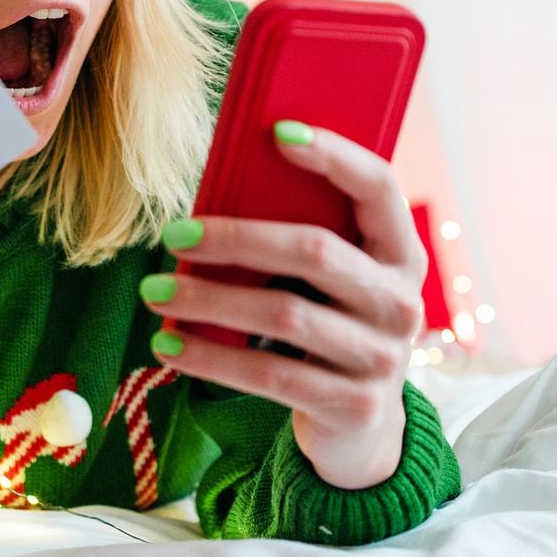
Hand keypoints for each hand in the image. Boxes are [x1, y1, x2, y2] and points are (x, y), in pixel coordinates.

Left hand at [139, 120, 426, 488]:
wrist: (360, 425)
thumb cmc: (328, 326)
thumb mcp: (332, 281)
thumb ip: (299, 239)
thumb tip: (217, 190)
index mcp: (401, 253)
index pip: (379, 187)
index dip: (334, 155)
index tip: (276, 131)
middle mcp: (402, 301)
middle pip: (314, 250)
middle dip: (235, 237)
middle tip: (173, 233)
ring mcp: (382, 356)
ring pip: (283, 312)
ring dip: (208, 299)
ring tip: (154, 291)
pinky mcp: (353, 404)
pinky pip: (269, 373)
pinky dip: (210, 357)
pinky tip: (169, 345)